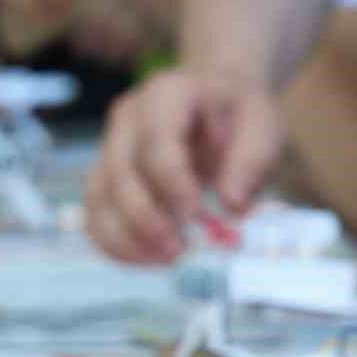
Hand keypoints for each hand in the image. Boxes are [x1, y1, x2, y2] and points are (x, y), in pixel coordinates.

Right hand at [85, 68, 283, 262]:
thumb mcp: (262, 125)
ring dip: (125, 237)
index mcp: (166, 96)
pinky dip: (113, 243)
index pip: (156, 143)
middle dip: (146, 219)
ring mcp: (109, 148)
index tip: (195, 213)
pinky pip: (95, 214)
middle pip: (120, 174)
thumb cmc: (236, 112)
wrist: (214, 97)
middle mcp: (127, 120)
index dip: (171, 182)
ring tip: (163, 260)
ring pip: (98, 198)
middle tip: (178, 251)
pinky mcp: (104, 176)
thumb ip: (252, 162)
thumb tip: (233, 206)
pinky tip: (143, 259)